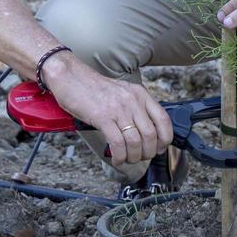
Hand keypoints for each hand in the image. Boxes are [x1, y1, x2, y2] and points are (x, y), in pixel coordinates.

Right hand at [44, 54, 172, 165]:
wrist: (70, 76)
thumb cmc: (93, 87)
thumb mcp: (122, 92)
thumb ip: (135, 107)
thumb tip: (144, 131)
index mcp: (140, 94)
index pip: (163, 119)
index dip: (165, 139)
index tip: (160, 148)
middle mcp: (133, 101)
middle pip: (150, 135)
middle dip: (148, 152)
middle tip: (140, 157)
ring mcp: (118, 109)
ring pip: (135, 141)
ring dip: (133, 157)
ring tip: (127, 159)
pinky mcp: (103, 117)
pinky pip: (117, 143)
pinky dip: (120, 156)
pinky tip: (117, 159)